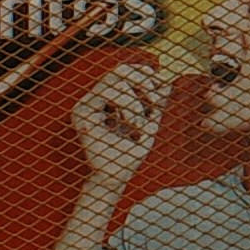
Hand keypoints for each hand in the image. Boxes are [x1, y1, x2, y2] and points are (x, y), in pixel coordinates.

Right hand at [72, 60, 168, 177]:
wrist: (115, 179)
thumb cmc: (129, 156)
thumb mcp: (148, 126)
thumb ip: (155, 106)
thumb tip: (167, 83)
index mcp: (107, 101)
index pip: (124, 73)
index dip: (144, 73)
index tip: (162, 84)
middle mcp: (94, 100)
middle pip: (118, 70)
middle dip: (142, 80)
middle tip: (154, 99)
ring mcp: (85, 105)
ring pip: (113, 79)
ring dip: (135, 99)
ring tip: (141, 122)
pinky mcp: (82, 113)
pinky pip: (106, 92)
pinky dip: (127, 104)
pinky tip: (134, 125)